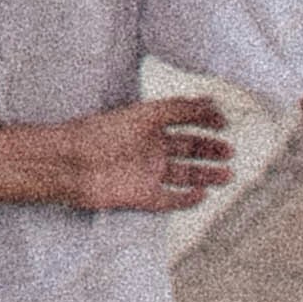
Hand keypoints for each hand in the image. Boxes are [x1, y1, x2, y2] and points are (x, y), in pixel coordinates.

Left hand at [53, 92, 238, 216]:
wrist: (72, 163)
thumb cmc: (103, 132)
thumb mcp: (145, 114)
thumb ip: (180, 108)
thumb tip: (212, 101)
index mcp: (149, 126)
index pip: (184, 122)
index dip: (205, 122)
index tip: (224, 124)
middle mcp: (149, 149)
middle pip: (187, 150)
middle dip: (210, 151)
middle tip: (230, 153)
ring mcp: (146, 173)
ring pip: (184, 175)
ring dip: (206, 175)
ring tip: (228, 175)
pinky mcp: (141, 196)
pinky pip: (169, 200)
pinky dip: (186, 199)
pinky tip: (202, 195)